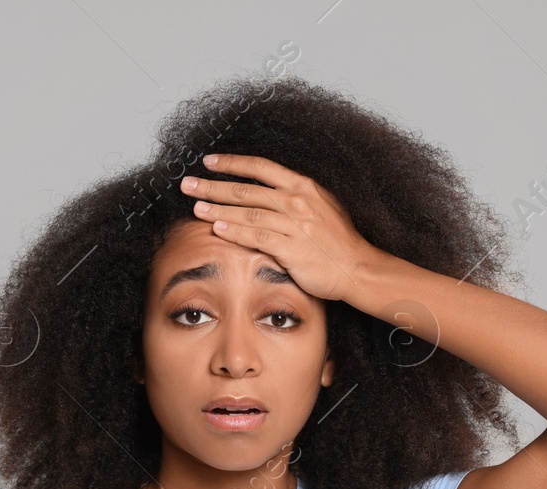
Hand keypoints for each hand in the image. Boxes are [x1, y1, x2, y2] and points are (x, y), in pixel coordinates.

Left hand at [181, 153, 378, 302]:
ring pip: (247, 212)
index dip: (232, 163)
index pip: (260, 168)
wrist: (358, 268)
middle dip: (213, 185)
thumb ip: (294, 198)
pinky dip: (235, 231)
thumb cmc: (339, 242)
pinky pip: (256, 237)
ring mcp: (294, 224)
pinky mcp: (291, 248)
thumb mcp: (322, 207)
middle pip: (247, 189)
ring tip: (195, 206)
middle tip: (188, 184)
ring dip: (218, 208)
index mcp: (304, 186)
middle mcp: (297, 201)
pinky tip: (216, 228)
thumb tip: (269, 193)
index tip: (209, 162)